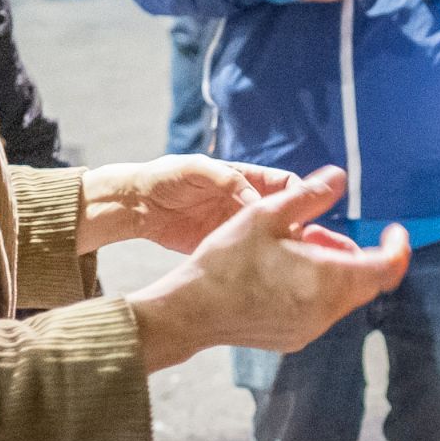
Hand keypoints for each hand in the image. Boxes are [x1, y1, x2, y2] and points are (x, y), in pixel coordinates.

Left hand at [78, 156, 297, 254]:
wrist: (137, 206)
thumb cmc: (165, 177)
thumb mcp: (194, 169)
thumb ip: (225, 178)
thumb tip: (254, 198)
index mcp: (245, 178)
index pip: (284, 184)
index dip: (298, 194)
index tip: (302, 211)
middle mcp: (246, 202)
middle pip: (284, 214)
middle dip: (295, 226)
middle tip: (295, 242)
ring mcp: (237, 226)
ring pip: (271, 237)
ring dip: (280, 247)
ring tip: (282, 259)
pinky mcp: (225, 246)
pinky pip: (249, 254)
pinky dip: (259, 261)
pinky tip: (262, 271)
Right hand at [127, 167, 411, 369]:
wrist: (190, 311)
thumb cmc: (225, 260)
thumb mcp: (266, 214)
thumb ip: (309, 196)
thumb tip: (340, 176)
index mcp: (326, 279)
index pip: (386, 268)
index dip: (398, 247)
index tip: (394, 231)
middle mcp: (325, 311)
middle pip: (365, 283)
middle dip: (358, 254)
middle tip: (324, 231)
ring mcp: (310, 329)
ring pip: (342, 297)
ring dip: (335, 270)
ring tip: (300, 246)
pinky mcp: (293, 338)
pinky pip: (320, 310)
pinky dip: (318, 289)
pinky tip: (286, 271)